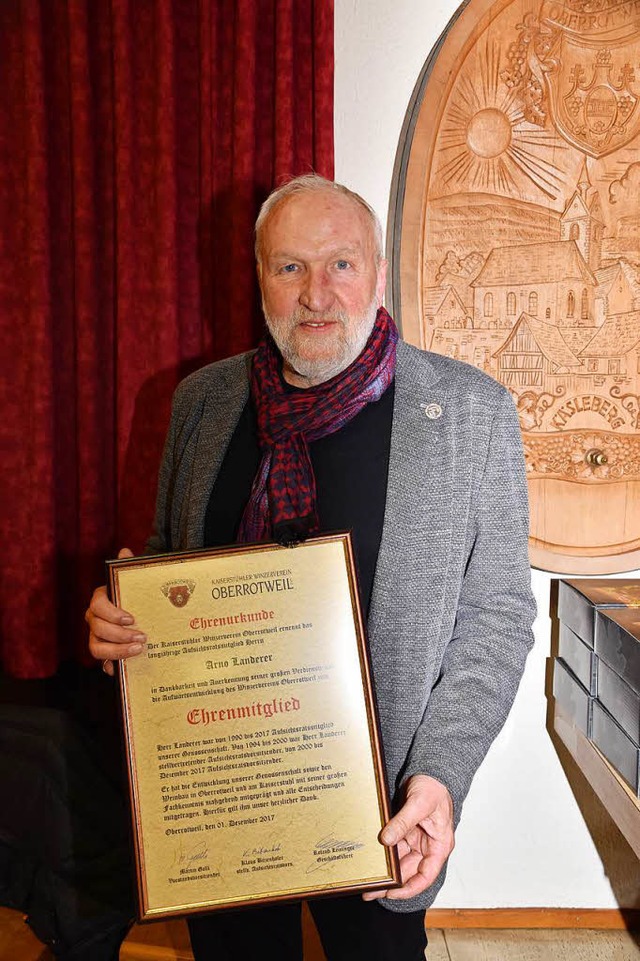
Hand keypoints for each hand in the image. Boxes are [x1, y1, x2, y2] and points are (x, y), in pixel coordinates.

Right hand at [85, 548, 145, 675]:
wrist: (141, 614)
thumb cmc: (135, 597)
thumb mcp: (135, 583)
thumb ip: (130, 568)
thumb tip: (125, 552)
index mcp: (100, 601)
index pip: (97, 606)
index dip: (112, 613)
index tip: (131, 619)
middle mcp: (94, 620)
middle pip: (97, 629)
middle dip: (119, 635)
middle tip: (142, 637)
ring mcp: (97, 638)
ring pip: (96, 648)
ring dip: (116, 651)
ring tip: (139, 650)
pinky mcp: (105, 654)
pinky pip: (103, 664)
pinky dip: (111, 667)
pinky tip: (122, 669)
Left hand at [362, 774, 454, 900]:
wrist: (428, 772)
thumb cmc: (433, 787)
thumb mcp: (419, 803)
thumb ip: (403, 822)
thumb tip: (386, 840)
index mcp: (439, 845)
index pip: (425, 876)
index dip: (409, 888)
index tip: (391, 893)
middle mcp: (428, 846)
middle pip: (409, 872)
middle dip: (391, 883)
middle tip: (370, 891)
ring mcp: (416, 840)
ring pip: (399, 861)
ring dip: (385, 870)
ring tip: (367, 879)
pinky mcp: (405, 831)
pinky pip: (393, 846)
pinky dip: (383, 853)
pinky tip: (370, 858)